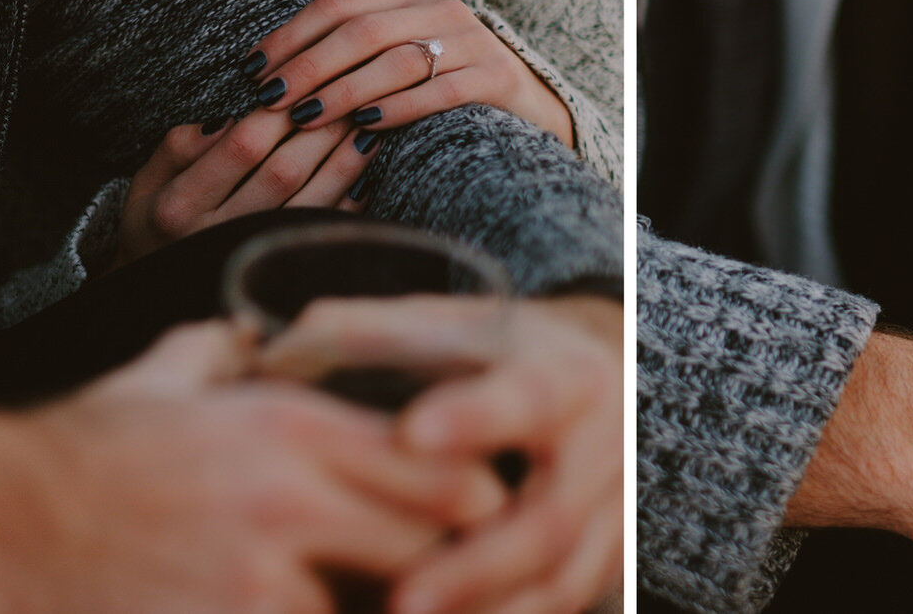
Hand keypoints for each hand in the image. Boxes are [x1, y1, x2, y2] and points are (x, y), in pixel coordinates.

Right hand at [0, 322, 506, 612]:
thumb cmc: (85, 446)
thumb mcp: (169, 373)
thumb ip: (233, 348)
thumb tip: (264, 333)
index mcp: (289, 427)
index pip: (438, 466)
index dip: (471, 496)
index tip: (477, 509)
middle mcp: (285, 501)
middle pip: (427, 547)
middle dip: (442, 563)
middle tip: (438, 568)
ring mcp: (251, 583)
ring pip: (372, 608)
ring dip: (374, 603)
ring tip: (364, 588)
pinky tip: (294, 602)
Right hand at [116, 109, 382, 265]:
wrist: (159, 293)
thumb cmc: (157, 222)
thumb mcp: (149, 181)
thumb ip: (180, 145)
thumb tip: (229, 120)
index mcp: (179, 206)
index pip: (241, 147)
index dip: (278, 116)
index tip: (302, 88)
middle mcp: (217, 234)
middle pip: (284, 172)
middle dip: (321, 132)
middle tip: (348, 100)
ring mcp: (251, 256)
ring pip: (312, 203)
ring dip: (345, 164)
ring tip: (366, 132)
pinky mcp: (280, 271)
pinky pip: (321, 232)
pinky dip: (348, 204)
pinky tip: (362, 178)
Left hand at [241, 0, 572, 145]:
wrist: (520, 99)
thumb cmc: (442, 65)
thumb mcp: (399, 26)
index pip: (337, 6)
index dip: (289, 36)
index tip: (251, 69)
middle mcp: (442, 8)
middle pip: (362, 32)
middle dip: (308, 66)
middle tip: (268, 98)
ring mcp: (473, 41)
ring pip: (397, 61)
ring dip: (345, 91)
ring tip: (305, 117)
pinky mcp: (496, 78)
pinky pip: (441, 92)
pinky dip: (400, 108)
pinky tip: (366, 128)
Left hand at [261, 295, 622, 613]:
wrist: (608, 385)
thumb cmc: (510, 357)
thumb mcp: (467, 326)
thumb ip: (388, 331)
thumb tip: (296, 334)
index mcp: (568, 377)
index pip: (526, 398)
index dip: (475, 418)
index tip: (411, 434)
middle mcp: (606, 447)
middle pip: (550, 519)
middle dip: (477, 566)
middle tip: (403, 598)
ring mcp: (616, 512)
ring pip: (563, 580)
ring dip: (490, 611)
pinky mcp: (612, 560)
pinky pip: (564, 604)